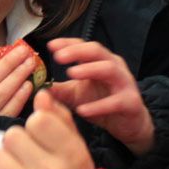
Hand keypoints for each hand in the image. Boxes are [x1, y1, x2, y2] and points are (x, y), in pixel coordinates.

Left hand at [0, 89, 115, 168]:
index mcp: (73, 155)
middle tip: (24, 154)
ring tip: (12, 165)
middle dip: (16, 142)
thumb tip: (41, 95)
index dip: (34, 125)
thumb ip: (61, 120)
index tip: (37, 135)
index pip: (39, 121)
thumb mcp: (77, 151)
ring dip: (1, 157)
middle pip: (13, 135)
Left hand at [47, 38, 153, 153]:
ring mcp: (124, 83)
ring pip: (109, 69)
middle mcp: (114, 67)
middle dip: (77, 51)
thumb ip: (60, 90)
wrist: (129, 124)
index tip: (50, 46)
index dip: (68, 44)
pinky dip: (98, 106)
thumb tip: (38, 87)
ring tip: (71, 74)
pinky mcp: (131, 102)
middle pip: (97, 51)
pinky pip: (115, 101)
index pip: (84, 46)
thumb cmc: (102, 103)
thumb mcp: (77, 95)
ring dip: (89, 69)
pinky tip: (82, 110)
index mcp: (100, 61)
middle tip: (58, 57)